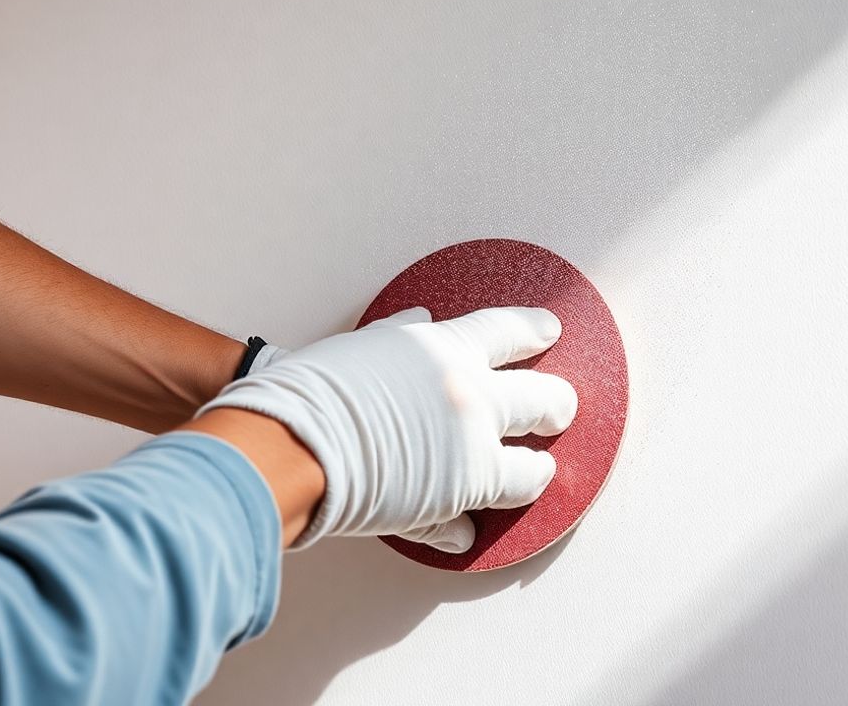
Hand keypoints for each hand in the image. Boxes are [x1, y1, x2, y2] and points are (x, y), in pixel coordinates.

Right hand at [197, 306, 577, 551]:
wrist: (288, 442)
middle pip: (543, 399)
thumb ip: (397, 335)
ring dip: (536, 472)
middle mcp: (470, 396)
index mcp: (446, 349)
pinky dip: (466, 526)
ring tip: (539, 471)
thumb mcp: (361, 345)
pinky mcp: (457, 499)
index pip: (508, 330)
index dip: (535, 329)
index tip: (551, 330)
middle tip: (559, 409)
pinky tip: (465, 531)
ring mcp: (470, 450)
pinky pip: (476, 517)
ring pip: (531, 468)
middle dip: (557, 406)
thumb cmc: (310, 389)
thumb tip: (418, 316)